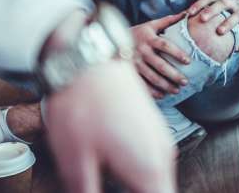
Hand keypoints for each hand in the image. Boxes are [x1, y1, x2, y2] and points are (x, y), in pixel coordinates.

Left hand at [45, 60, 175, 192]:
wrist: (87, 58)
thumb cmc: (81, 108)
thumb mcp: (76, 164)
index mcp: (150, 169)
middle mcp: (162, 154)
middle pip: (158, 192)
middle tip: (98, 188)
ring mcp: (157, 138)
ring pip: (153, 179)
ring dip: (133, 186)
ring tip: (99, 180)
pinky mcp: (148, 128)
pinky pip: (148, 162)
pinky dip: (134, 175)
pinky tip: (104, 170)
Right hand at [131, 12, 189, 98]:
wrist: (112, 40)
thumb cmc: (138, 32)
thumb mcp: (151, 25)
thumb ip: (168, 21)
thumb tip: (186, 14)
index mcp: (148, 38)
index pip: (165, 45)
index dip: (177, 53)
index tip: (188, 61)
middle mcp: (141, 51)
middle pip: (160, 65)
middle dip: (174, 75)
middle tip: (185, 81)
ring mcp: (134, 63)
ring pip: (152, 77)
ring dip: (166, 85)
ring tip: (177, 90)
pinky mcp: (130, 72)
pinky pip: (142, 84)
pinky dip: (153, 92)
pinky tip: (163, 95)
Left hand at [187, 0, 238, 50]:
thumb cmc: (228, 12)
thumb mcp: (219, 7)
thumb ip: (204, 11)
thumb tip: (180, 19)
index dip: (200, 4)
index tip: (189, 13)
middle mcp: (235, 2)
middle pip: (223, 3)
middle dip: (212, 10)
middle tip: (202, 19)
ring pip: (237, 16)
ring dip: (228, 23)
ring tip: (219, 32)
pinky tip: (236, 49)